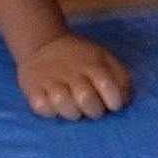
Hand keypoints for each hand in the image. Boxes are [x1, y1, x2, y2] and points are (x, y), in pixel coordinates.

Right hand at [17, 29, 132, 120]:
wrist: (45, 44)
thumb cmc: (81, 59)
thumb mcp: (104, 60)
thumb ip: (120, 78)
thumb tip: (125, 101)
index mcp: (93, 64)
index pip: (109, 86)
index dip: (114, 101)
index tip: (113, 105)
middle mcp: (72, 72)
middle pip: (86, 98)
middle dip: (94, 110)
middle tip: (92, 109)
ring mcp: (50, 80)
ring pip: (62, 103)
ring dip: (72, 112)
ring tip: (74, 110)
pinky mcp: (31, 87)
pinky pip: (41, 107)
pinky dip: (49, 111)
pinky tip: (55, 107)